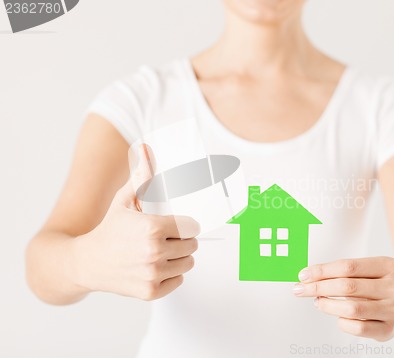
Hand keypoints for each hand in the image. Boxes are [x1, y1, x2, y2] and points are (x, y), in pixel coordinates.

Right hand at [72, 144, 199, 300]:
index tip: (177, 224)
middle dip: (182, 240)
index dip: (186, 225)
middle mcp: (154, 253)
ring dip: (179, 257)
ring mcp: (153, 275)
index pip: (192, 227)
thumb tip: (145, 147)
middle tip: (166, 237)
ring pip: (188, 263)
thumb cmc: (109, 228)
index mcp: (152, 228)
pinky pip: (179, 280)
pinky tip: (155, 266)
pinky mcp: (151, 292)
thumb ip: (141, 175)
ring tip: (161, 251)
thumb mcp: (124, 200)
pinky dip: (171, 275)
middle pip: (192, 245)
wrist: (86, 263)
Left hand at [293, 256, 393, 340]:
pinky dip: (341, 322)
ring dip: (327, 305)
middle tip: (301, 289)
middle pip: (348, 286)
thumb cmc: (378, 285)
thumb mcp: (368, 271)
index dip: (322, 270)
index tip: (303, 275)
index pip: (348, 266)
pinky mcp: (389, 330)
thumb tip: (308, 277)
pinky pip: (357, 328)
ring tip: (318, 302)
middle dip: (319, 287)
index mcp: (389, 266)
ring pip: (351, 308)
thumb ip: (342, 272)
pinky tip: (338, 316)